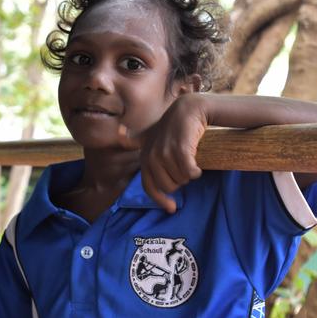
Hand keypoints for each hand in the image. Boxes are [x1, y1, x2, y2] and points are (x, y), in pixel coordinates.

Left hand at [118, 95, 206, 212]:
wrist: (188, 109)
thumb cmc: (170, 124)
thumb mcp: (149, 131)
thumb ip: (134, 137)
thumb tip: (119, 134)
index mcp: (144, 158)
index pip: (149, 187)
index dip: (161, 200)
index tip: (172, 208)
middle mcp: (151, 157)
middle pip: (169, 186)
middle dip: (179, 181)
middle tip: (184, 167)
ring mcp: (165, 153)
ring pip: (181, 180)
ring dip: (188, 174)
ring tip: (190, 159)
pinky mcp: (180, 149)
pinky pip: (190, 173)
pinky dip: (195, 172)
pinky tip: (197, 165)